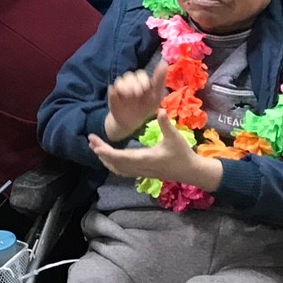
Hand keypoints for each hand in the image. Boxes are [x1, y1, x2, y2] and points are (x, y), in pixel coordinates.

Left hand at [87, 114, 221, 190]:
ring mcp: (140, 172)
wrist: (191, 172)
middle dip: (101, 152)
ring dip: (105, 159)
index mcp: (145, 158)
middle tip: (90, 140)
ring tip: (96, 147)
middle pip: (114, 163)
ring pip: (117, 168)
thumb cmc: (183, 154)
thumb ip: (166, 124)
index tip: (94, 142)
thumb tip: (160, 110)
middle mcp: (140, 167)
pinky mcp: (143, 173)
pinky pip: (123, 171)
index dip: (105, 150)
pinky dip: (113, 164)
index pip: (119, 157)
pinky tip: (109, 158)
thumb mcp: (176, 137)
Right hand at [103, 60, 167, 141]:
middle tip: (138, 93)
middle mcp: (131, 82)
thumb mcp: (156, 96)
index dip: (143, 80)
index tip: (147, 88)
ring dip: (126, 86)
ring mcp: (122, 87)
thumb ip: (160, 79)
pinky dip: (117, 90)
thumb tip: (164, 61)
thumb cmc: (145, 108)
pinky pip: (113, 87)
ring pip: (121, 80)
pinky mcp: (113, 92)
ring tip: (130, 96)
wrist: (131, 122)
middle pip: (130, 76)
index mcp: (142, 82)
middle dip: (135, 84)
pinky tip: (121, 97)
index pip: (141, 74)